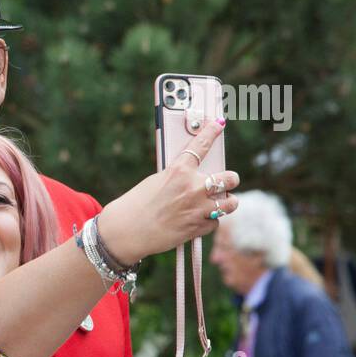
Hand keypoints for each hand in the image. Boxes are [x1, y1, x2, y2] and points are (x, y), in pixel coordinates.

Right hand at [99, 119, 239, 264]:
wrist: (125, 232)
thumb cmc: (135, 205)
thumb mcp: (155, 182)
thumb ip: (177, 177)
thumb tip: (194, 178)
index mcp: (179, 171)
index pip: (201, 145)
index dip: (211, 132)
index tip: (219, 124)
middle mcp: (193, 188)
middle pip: (230, 178)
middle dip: (231, 179)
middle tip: (227, 181)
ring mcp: (198, 209)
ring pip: (231, 203)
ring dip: (228, 202)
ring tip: (222, 203)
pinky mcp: (197, 228)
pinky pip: (215, 222)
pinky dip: (208, 221)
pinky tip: (198, 220)